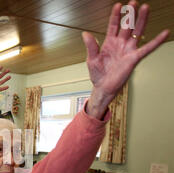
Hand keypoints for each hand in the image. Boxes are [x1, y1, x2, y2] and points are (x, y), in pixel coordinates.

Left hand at [83, 1, 169, 117]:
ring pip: (137, 32)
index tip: (118, 5)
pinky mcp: (134, 58)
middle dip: (130, 14)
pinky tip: (164, 33)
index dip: (115, 16)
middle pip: (127, 25)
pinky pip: (147, 48)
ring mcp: (128, 50)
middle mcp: (120, 44)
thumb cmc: (98, 74)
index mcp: (109, 43)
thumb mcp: (91, 59)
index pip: (113, 25)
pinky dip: (156, 41)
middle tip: (133, 2)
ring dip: (141, 21)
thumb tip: (85, 34)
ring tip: (145, 8)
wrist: (103, 87)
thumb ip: (91, 46)